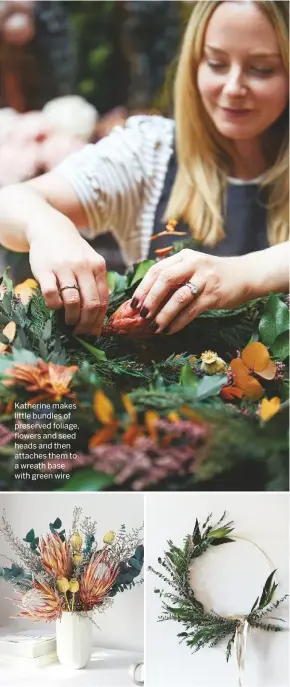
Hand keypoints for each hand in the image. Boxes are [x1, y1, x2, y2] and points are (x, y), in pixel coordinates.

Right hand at [29, 225, 108, 334]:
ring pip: (73, 301)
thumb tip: (99, 321)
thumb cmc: (73, 252)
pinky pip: (52, 294)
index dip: (98, 320)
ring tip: (68, 322)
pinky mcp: (45, 269)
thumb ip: (97, 286)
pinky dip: (54, 306)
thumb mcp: (91, 263)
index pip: (103, 300)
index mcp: (98, 266)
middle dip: (86, 324)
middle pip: (91, 304)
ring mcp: (64, 267)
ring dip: (71, 318)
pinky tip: (55, 306)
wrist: (49, 228)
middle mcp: (83, 266)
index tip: (93, 331)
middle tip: (80, 331)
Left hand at [130, 249, 249, 334]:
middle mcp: (193, 264)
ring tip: (154, 327)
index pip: (157, 270)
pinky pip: (192, 310)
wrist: (245, 275)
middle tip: (141, 315)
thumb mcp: (192, 268)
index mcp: (183, 257)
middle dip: (150, 299)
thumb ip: (173, 278)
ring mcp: (205, 279)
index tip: (133, 303)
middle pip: (165, 280)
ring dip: (163, 314)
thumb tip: (146, 301)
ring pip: (178, 297)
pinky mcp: (214, 294)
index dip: (143, 287)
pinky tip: (170, 330)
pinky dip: (179, 321)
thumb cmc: (212, 275)